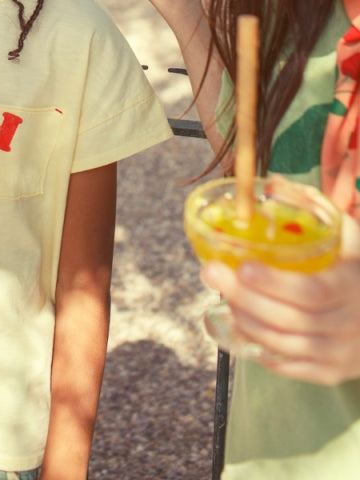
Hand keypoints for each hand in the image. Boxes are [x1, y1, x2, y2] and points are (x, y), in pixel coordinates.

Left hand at [201, 215, 359, 383]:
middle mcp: (351, 324)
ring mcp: (341, 354)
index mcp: (354, 286)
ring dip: (246, 321)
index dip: (273, 283)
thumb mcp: (348, 234)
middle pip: (290, 319)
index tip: (242, 266)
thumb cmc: (357, 266)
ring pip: (284, 345)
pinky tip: (239, 325)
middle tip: (211, 272)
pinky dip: (259, 347)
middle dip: (244, 298)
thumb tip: (272, 184)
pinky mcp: (332, 373)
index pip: (311, 292)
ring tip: (223, 296)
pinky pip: (288, 367)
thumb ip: (314, 208)